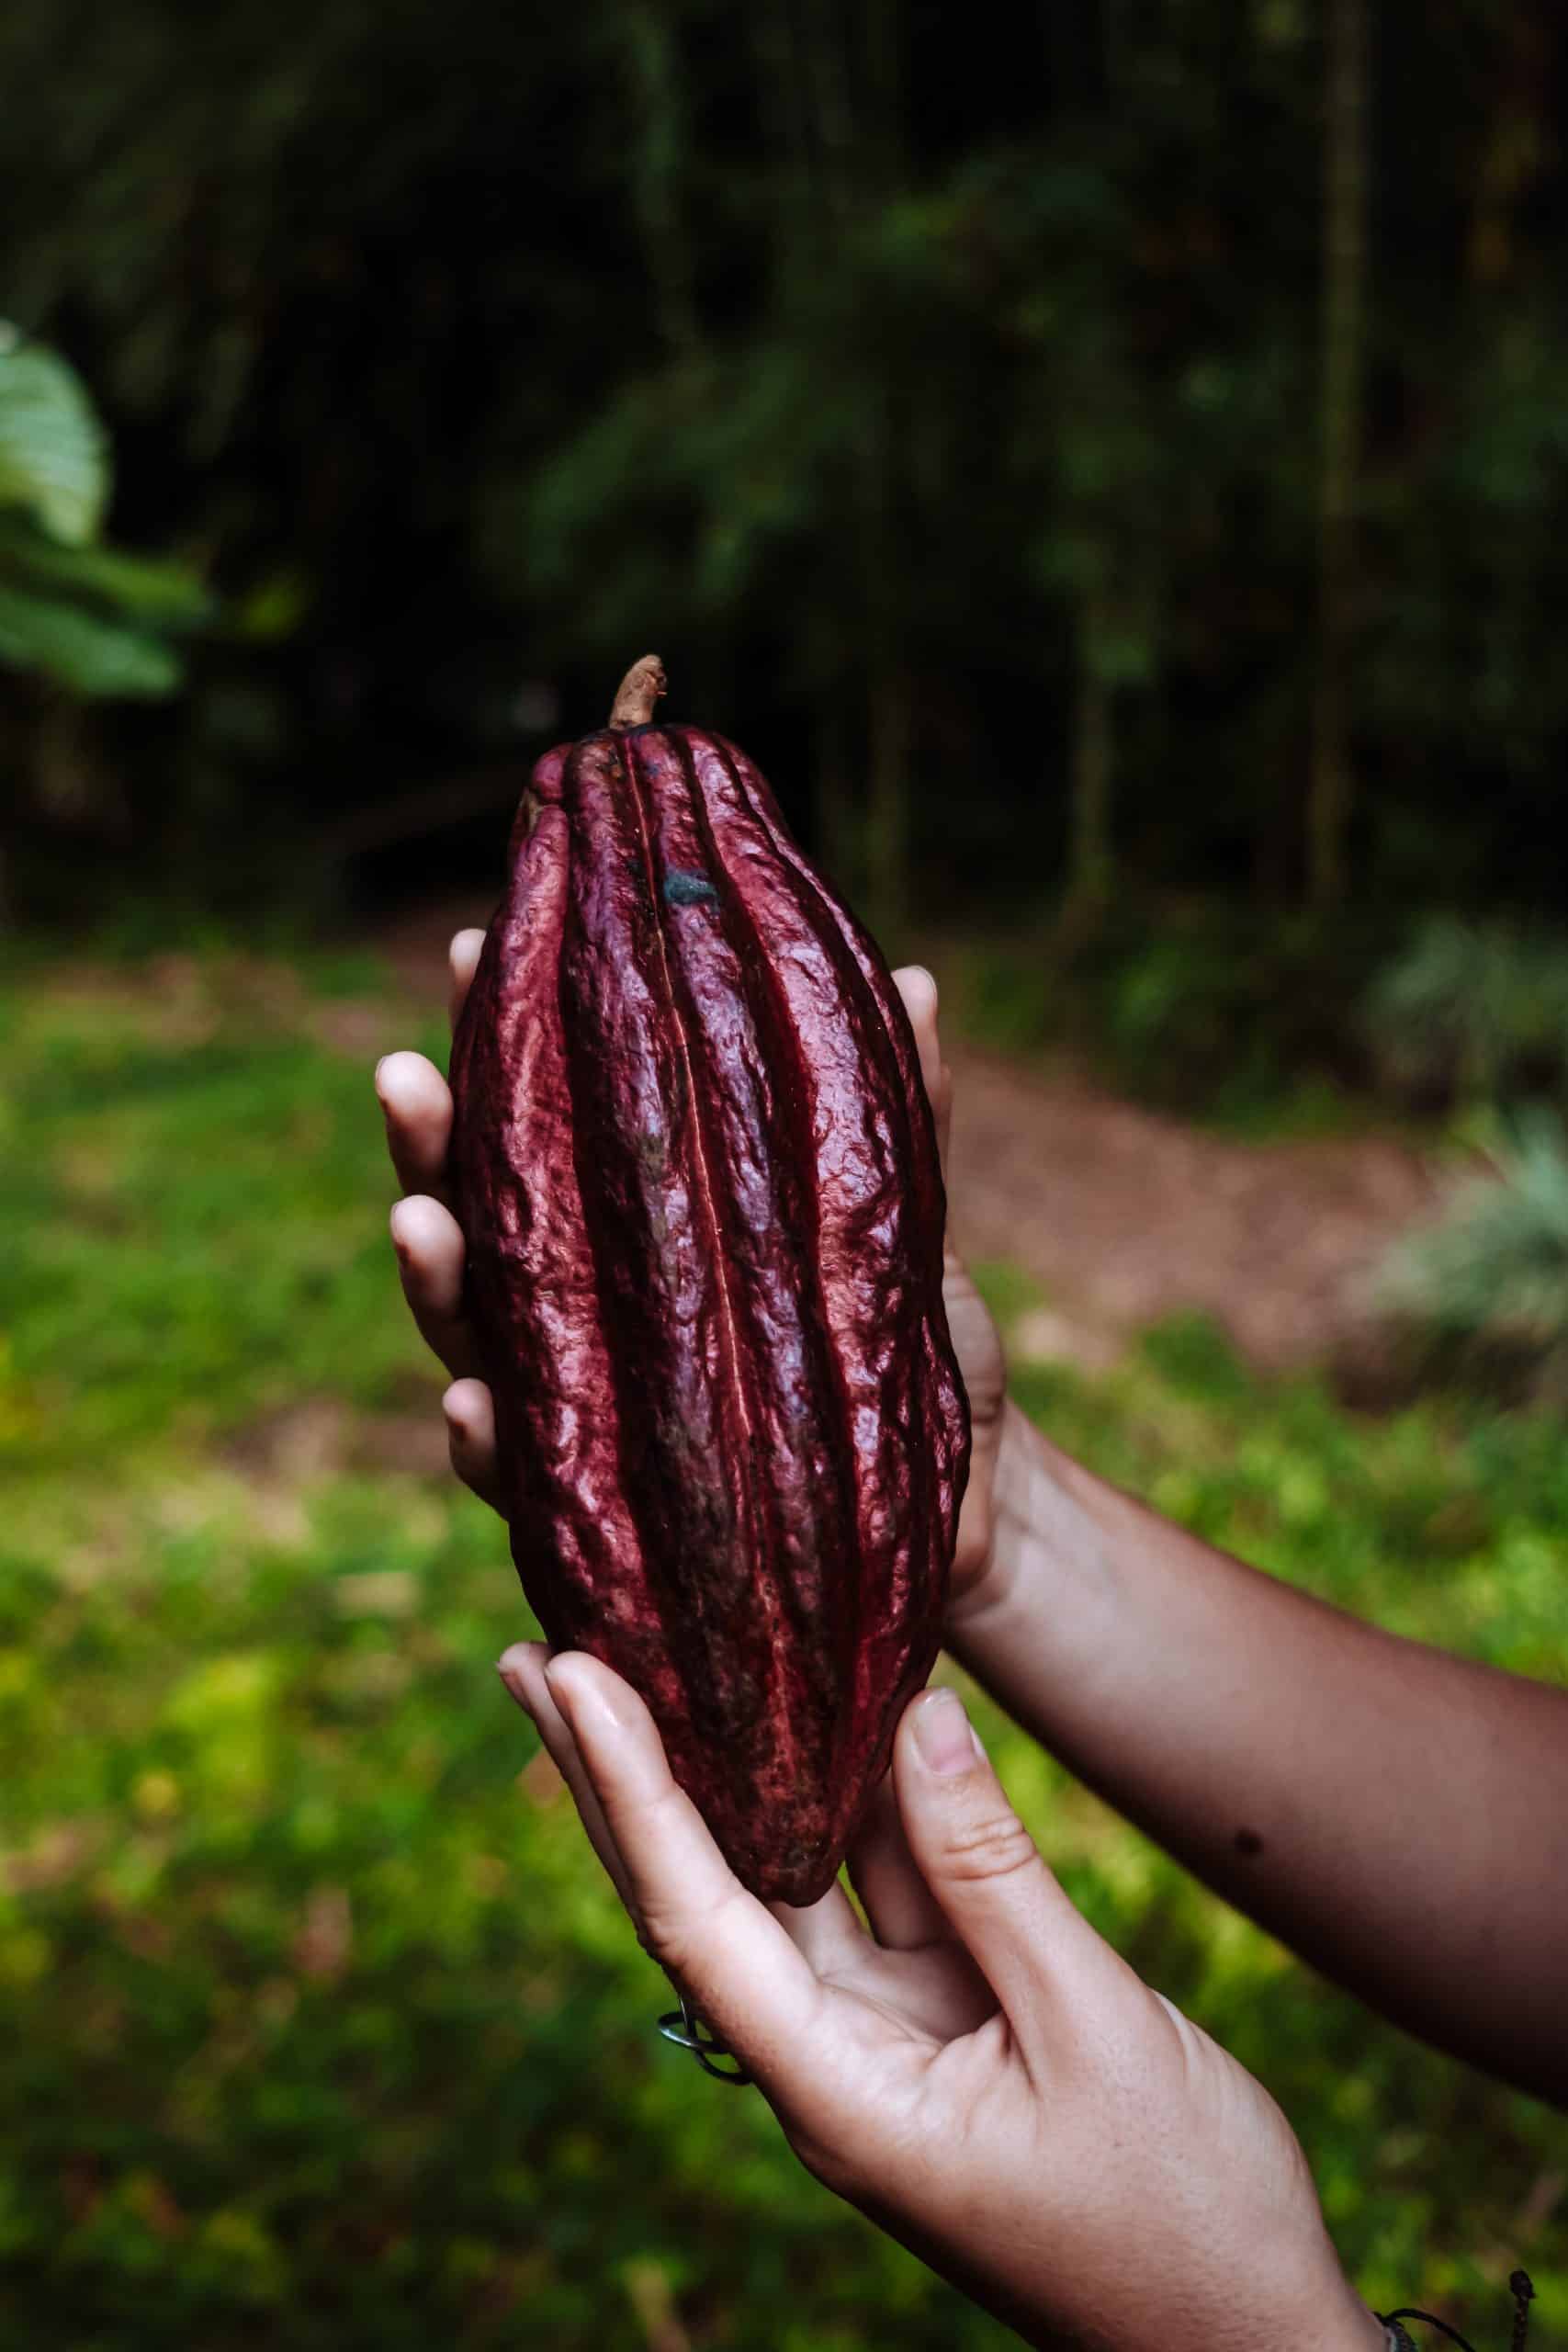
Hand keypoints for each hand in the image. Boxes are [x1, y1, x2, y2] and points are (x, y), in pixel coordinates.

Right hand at [375, 933, 1007, 1606]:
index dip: (501, 1038)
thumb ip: (896, 1112)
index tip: (477, 950)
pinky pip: (520, 1480)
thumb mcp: (900, 1226)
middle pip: (481, 1215)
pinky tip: (469, 1402)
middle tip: (403, 1074)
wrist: (969, 1510)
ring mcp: (589, 1406)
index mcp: (636, 1225)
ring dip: (433, 1279)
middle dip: (429, 1145)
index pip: (548, 1121)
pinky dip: (484, 1442)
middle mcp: (591, 1307)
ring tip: (420, 1222)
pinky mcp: (608, 1515)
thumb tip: (911, 982)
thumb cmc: (907, 1352)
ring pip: (475, 1336)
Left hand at [497, 1646, 1381, 2351]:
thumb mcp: (1092, 2029)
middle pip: (700, 1891)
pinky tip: (829, 1711)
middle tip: (540, 1653)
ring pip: (790, 1875)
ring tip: (649, 1655)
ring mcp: (887, 2034)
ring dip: (733, 1769)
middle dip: (618, 1774)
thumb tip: (915, 1717)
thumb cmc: (1182, 2214)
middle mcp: (834, 2057)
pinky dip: (860, 1795)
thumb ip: (992, 1873)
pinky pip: (883, 1886)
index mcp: (839, 2094)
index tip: (566, 1676)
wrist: (1251, 2334)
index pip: (696, 1916)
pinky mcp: (947, 2016)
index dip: (627, 1787)